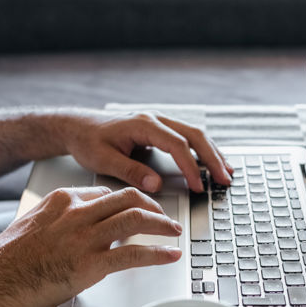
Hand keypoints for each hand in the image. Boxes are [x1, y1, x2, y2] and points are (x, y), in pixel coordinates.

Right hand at [0, 186, 181, 306]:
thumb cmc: (4, 263)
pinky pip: (134, 254)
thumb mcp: (31, 228)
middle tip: (164, 217)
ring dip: (162, 224)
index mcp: (61, 201)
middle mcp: (76, 213)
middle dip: (153, 206)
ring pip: (136, 218)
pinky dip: (158, 253)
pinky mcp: (90, 264)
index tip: (139, 209)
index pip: (105, 193)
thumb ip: (57, 224)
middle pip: (128, 198)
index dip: (128, 201)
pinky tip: (170, 255)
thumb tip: (72, 234)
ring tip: (174, 232)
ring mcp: (84, 237)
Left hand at [60, 111, 232, 192]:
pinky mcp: (159, 130)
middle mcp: (155, 120)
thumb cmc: (88, 141)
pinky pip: (187, 138)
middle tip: (225, 179)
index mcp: (143, 124)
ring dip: (212, 153)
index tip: (199, 186)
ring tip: (227, 172)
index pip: (176, 145)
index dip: (190, 167)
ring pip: (194, 134)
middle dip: (212, 158)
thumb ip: (131, 172)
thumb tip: (156, 185)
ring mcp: (159, 123)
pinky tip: (212, 162)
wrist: (77, 127)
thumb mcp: (104, 160)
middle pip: (194, 136)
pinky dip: (202, 150)